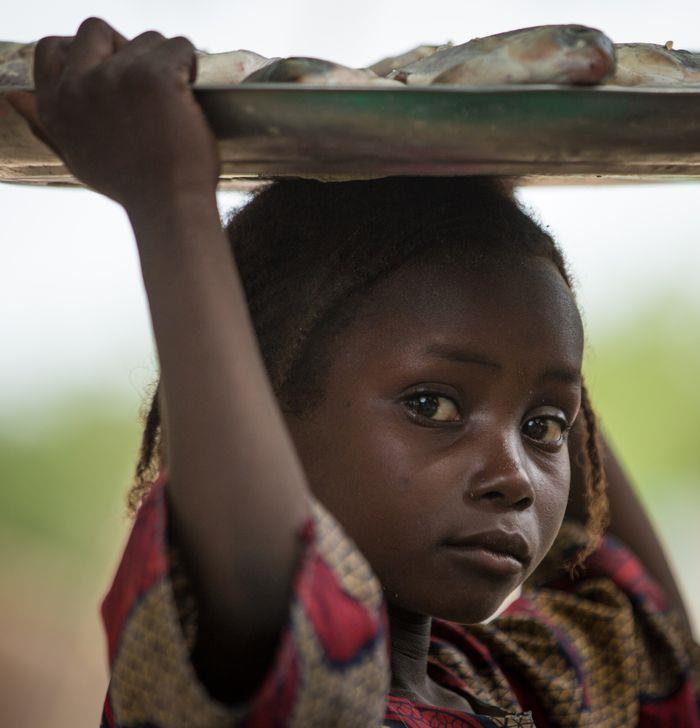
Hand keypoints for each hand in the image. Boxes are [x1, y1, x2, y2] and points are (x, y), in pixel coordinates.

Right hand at [6, 17, 219, 208]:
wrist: (170, 207)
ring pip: (147, 39)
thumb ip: (46, 124)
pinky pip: (180, 46)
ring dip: (165, 62)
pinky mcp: (154, 76)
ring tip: (175, 102)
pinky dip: (192, 63)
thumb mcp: (76, 158)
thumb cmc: (132, 188)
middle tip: (151, 84)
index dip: (87, 53)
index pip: (52, 47)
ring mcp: (116, 77)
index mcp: (55, 105)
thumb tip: (13, 97)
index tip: (114, 73)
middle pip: (96, 29)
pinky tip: (193, 91)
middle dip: (127, 49)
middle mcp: (78, 86)